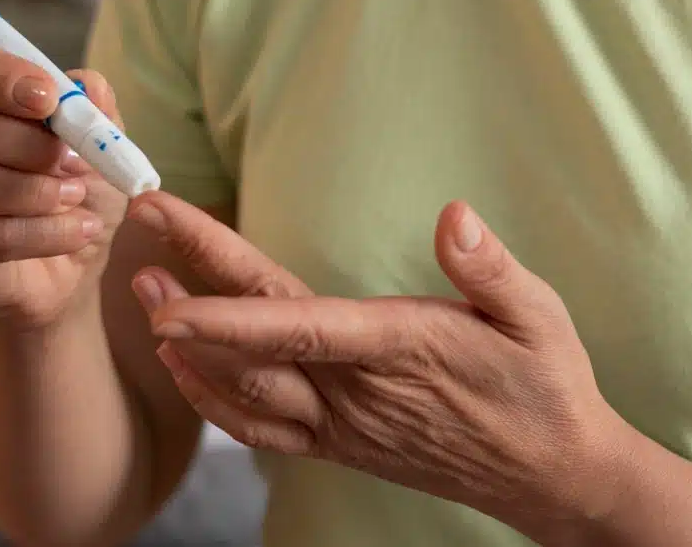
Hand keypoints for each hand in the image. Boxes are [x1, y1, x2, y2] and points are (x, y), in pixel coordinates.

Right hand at [0, 36, 125, 331]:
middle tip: (72, 159)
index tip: (47, 98)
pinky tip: (79, 229)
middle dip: (22, 140)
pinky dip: (44, 232)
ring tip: (75, 195)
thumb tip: (88, 87)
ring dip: (29, 188)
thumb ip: (95, 109)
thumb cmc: (78, 185)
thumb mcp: (102, 142)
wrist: (77, 263)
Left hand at [123, 193, 633, 533]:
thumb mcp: (539, 316)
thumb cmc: (547, 385)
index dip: (227, 314)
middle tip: (139, 238)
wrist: (552, 474)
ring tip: (144, 291)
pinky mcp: (341, 444)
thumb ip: (491, 268)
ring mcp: (344, 425)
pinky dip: (213, 399)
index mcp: (400, 350)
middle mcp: (359, 393)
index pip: (298, 328)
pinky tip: (184, 367)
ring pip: (246, 390)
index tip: (171, 293)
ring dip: (189, 344)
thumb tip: (455, 217)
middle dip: (189, 292)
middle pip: (256, 342)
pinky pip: (261, 428)